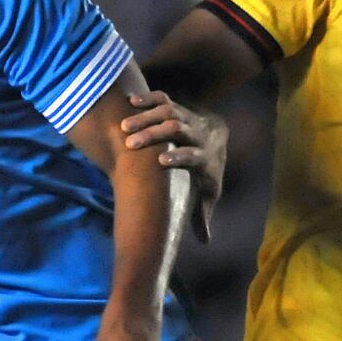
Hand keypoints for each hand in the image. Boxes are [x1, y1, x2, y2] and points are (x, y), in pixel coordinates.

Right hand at [120, 90, 225, 242]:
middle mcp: (197, 134)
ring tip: (123, 126)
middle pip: (177, 129)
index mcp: (204, 157)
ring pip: (168, 112)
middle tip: (130, 143)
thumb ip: (203, 214)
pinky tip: (129, 102)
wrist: (218, 136)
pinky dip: (148, 99)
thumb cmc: (208, 170)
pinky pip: (163, 99)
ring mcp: (187, 118)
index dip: (179, 157)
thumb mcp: (209, 193)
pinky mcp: (177, 107)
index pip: (193, 154)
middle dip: (154, 134)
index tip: (161, 161)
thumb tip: (205, 241)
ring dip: (146, 118)